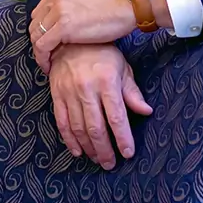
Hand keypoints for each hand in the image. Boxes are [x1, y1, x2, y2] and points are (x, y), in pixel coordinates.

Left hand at [29, 0, 138, 70]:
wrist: (128, 6)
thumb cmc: (114, 2)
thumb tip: (65, 8)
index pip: (39, 12)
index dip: (42, 29)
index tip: (48, 42)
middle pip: (34, 23)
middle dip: (39, 40)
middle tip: (47, 55)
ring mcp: (57, 10)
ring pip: (35, 35)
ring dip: (39, 51)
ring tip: (47, 62)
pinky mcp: (63, 26)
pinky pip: (42, 46)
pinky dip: (42, 58)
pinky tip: (49, 66)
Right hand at [47, 43, 152, 169]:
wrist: (70, 38)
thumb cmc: (101, 53)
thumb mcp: (122, 68)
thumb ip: (132, 92)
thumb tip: (146, 112)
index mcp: (107, 82)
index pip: (116, 117)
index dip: (122, 138)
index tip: (127, 153)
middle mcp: (86, 88)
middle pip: (96, 127)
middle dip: (104, 150)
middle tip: (110, 164)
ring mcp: (69, 92)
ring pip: (78, 128)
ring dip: (88, 147)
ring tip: (97, 159)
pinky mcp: (56, 94)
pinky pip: (61, 121)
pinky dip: (69, 139)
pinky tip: (77, 150)